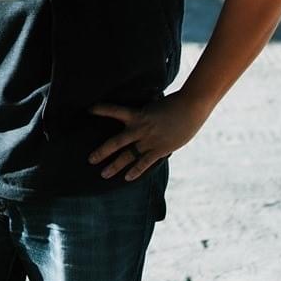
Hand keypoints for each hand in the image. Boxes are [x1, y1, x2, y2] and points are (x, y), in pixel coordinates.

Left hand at [88, 91, 208, 180]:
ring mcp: (149, 140)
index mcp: (138, 114)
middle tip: (90, 160)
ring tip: (104, 174)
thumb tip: (144, 110)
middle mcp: (140, 128)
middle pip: (116, 142)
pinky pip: (144, 163)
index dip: (100, 109)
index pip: (114, 110)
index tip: (88, 110)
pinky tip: (127, 178)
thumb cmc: (176, 102)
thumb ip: (147, 111)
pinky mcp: (160, 149)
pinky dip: (135, 171)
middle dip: (102, 152)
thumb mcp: (156, 104)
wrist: (191, 106)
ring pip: (127, 156)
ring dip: (115, 166)